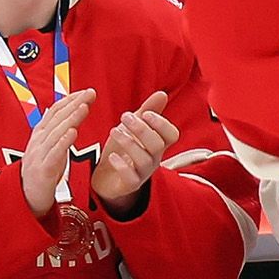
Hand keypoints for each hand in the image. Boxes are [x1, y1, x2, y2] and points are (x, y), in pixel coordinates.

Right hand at [19, 84, 97, 213]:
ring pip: (56, 132)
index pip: (55, 111)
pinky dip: (63, 141)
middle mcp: (38, 141)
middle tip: (90, 93)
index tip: (86, 91)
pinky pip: (53, 154)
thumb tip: (69, 117)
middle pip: (57, 118)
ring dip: (71, 118)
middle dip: (74, 103)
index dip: (70, 100)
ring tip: (84, 106)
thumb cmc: (43, 173)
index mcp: (40, 135)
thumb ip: (58, 133)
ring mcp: (39, 155)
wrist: (28, 198)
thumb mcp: (51, 149)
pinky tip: (73, 132)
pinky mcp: (42, 170)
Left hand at [91, 90, 179, 211]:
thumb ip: (147, 111)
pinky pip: (131, 178)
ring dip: (129, 143)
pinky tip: (112, 156)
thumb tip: (162, 94)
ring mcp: (143, 173)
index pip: (172, 135)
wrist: (106, 177)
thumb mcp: (133, 128)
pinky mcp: (129, 184)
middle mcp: (154, 159)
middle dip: (142, 129)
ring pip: (144, 160)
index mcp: (157, 144)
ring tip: (114, 131)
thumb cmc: (123, 149)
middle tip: (124, 116)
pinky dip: (122, 166)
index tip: (145, 113)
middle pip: (157, 145)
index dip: (162, 124)